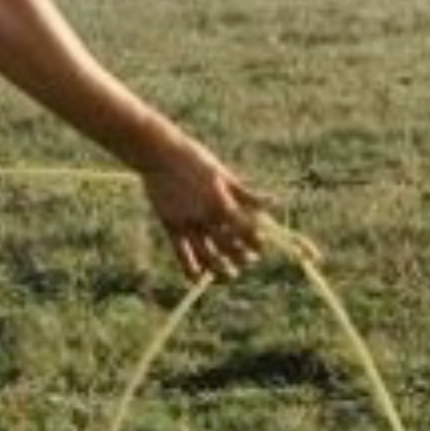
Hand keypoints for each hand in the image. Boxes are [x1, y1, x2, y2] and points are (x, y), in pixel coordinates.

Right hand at [140, 139, 270, 284]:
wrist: (159, 153)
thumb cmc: (195, 159)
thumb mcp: (223, 174)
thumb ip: (244, 194)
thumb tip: (270, 205)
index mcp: (221, 201)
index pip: (245, 229)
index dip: (256, 241)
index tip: (260, 246)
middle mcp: (204, 216)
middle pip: (228, 246)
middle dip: (242, 257)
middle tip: (249, 260)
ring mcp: (186, 222)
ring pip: (206, 255)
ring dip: (220, 269)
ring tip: (230, 274)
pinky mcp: (170, 225)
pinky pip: (181, 253)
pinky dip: (190, 268)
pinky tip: (198, 277)